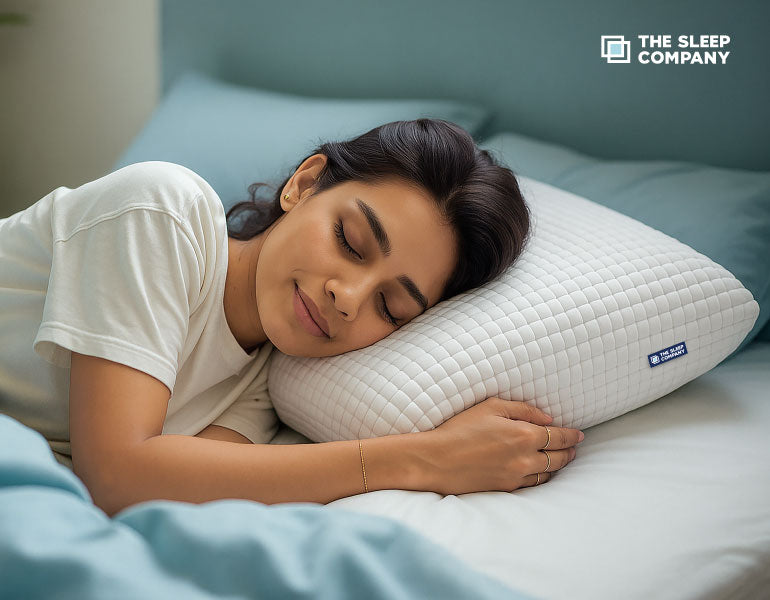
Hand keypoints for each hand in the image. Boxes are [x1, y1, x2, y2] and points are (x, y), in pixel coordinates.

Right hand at [421, 397, 582, 494]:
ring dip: (558, 465)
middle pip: (558, 456)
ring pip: (549, 472)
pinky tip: (542, 472)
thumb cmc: (461, 428)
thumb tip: (547, 418)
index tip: (579, 434)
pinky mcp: (507, 487)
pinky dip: (542, 477)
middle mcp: (525, 457)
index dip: (571, 435)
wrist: (438, 460)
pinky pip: (534, 483)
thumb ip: (523, 410)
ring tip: (562, 459)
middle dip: (569, 451)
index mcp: (524, 434)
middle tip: (574, 447)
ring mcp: (517, 475)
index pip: (557, 436)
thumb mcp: (491, 407)